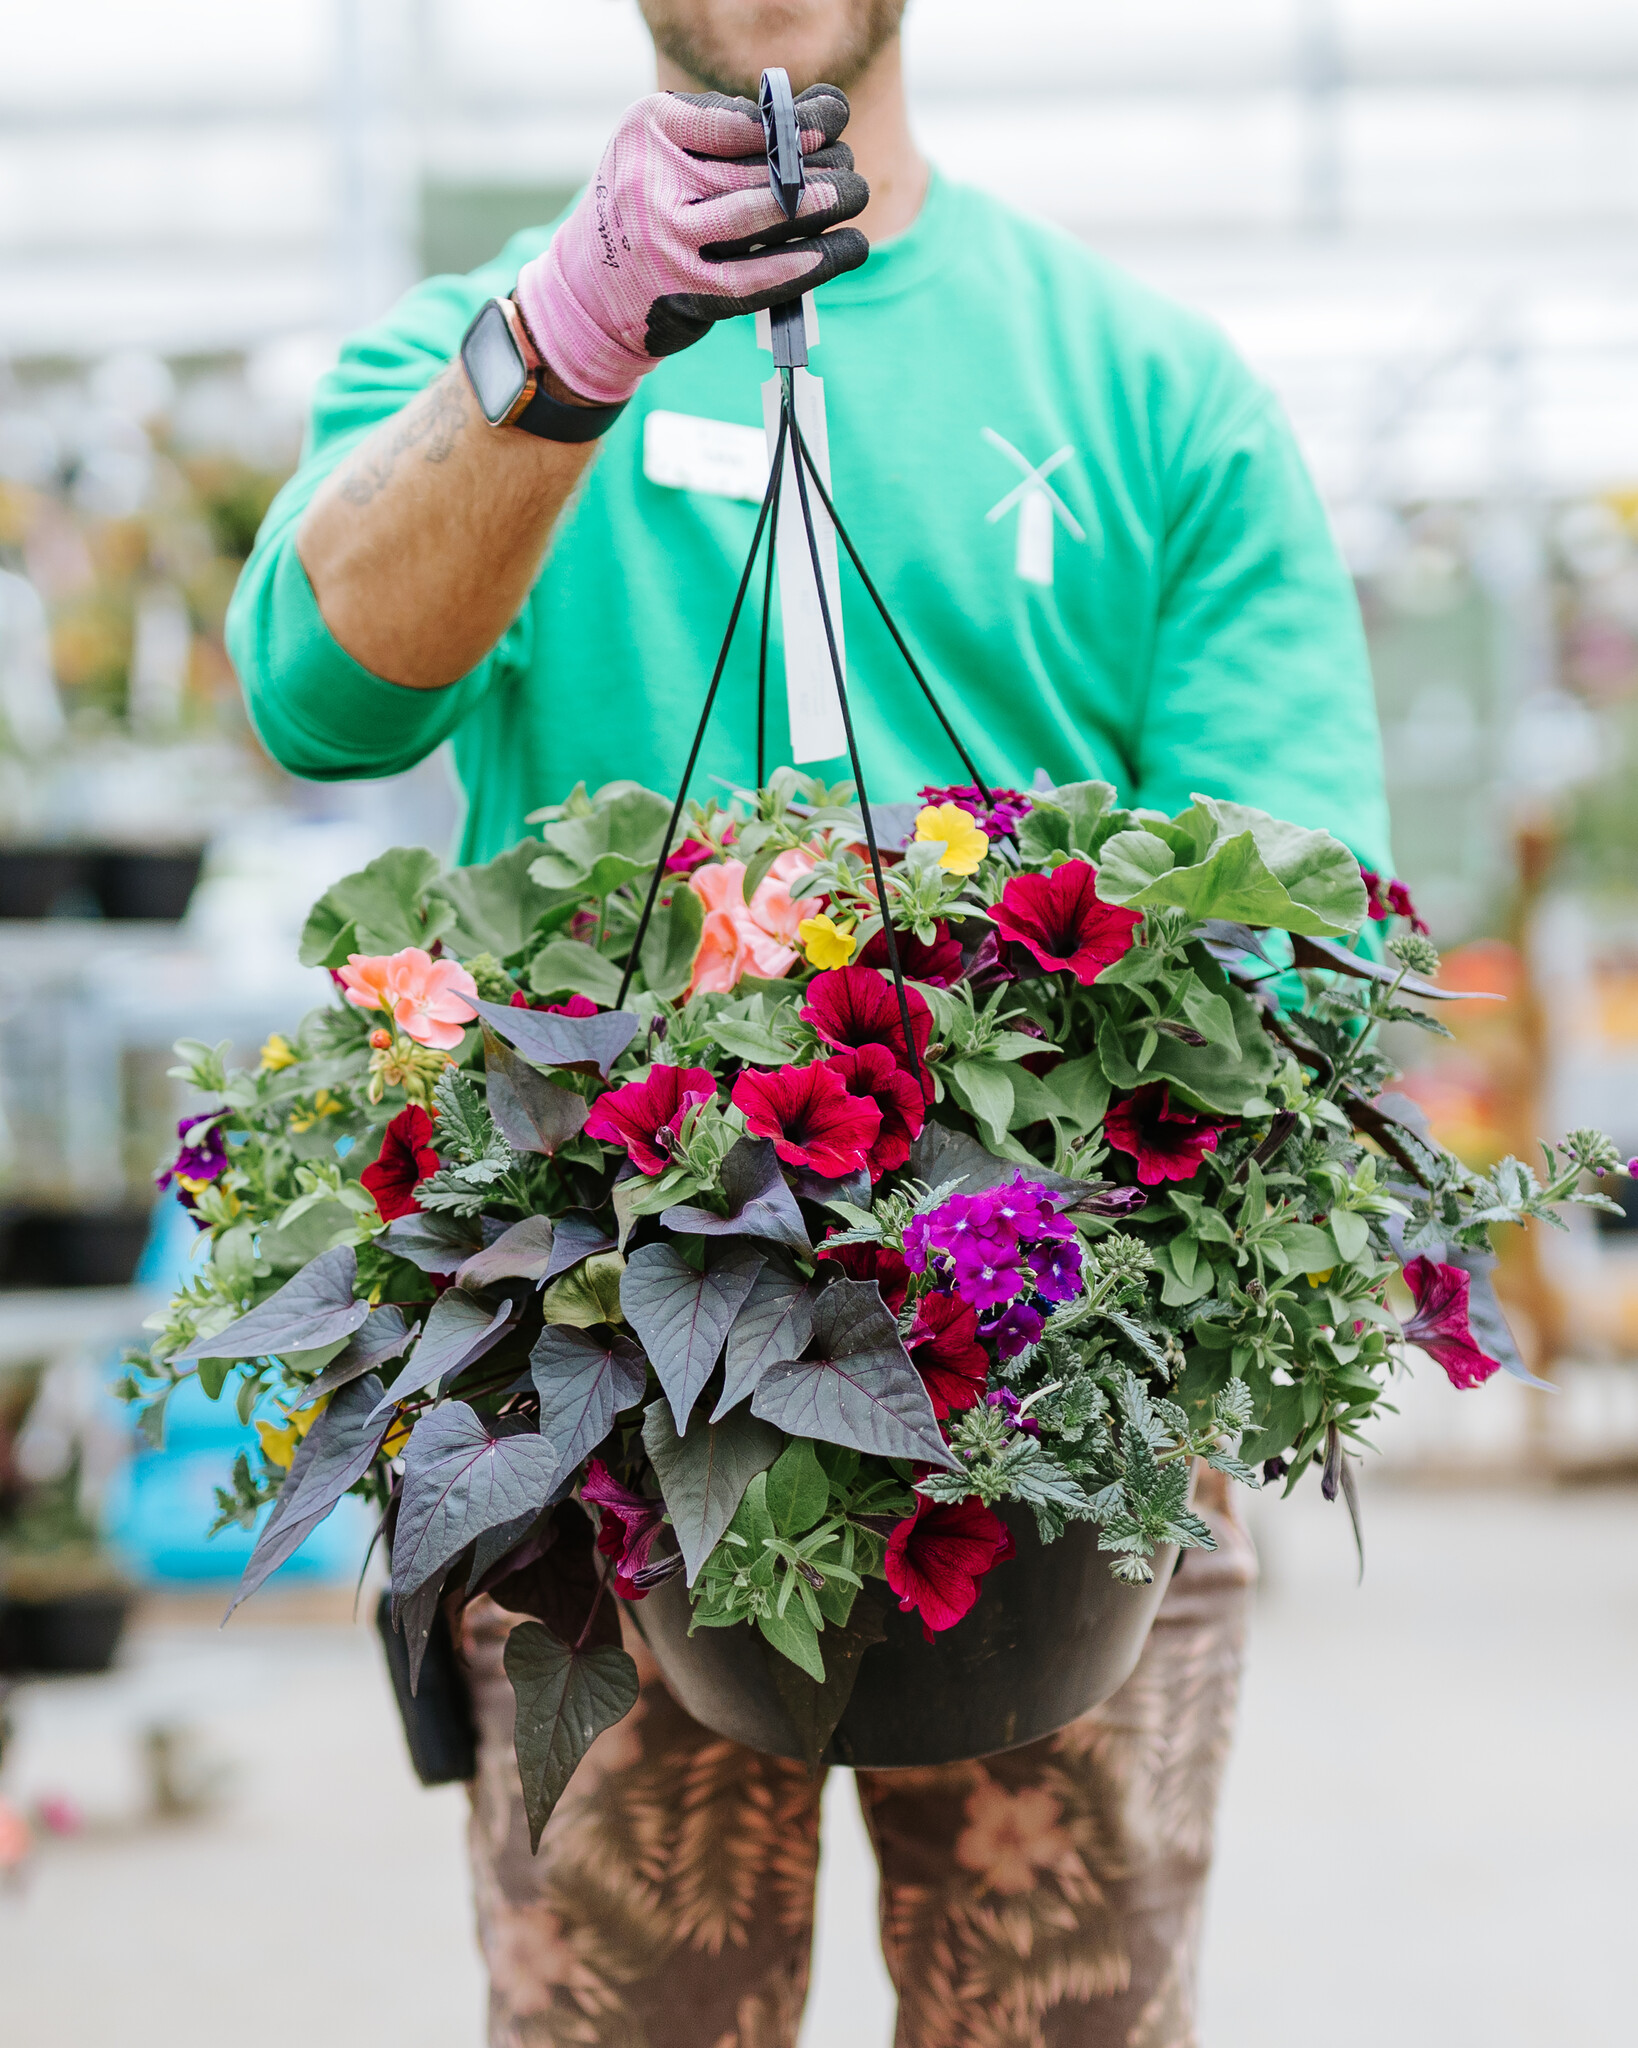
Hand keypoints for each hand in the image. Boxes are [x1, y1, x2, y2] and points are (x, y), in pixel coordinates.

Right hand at [512, 85, 867, 406]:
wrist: (587, 290)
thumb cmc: (643, 207)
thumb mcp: (664, 150)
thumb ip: (727, 129)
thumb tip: (819, 115)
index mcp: (650, 129)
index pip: (738, 120)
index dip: (795, 123)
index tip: (833, 121)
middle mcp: (654, 180)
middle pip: (755, 167)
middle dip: (817, 166)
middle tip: (850, 169)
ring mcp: (670, 241)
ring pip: (763, 217)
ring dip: (822, 206)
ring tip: (856, 196)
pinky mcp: (690, 293)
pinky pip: (761, 277)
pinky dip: (811, 264)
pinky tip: (847, 249)